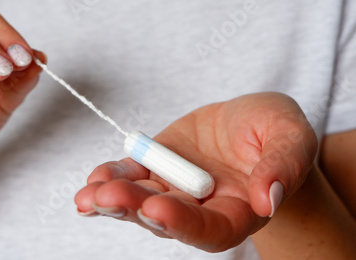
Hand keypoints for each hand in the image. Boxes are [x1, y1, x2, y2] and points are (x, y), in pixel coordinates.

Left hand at [75, 92, 317, 251]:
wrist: (251, 122)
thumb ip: (283, 166)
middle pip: (166, 219)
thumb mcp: (291, 137)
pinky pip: (131, 175)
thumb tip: (266, 199)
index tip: (156, 209)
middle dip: (135, 208)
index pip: (210, 230)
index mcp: (238, 211)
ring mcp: (175, 188)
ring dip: (113, 197)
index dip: (183, 224)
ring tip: (89, 194)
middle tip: (106, 197)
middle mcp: (201, 208)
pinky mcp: (157, 167)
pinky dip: (111, 177)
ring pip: (141, 201)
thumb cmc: (276, 132)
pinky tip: (94, 179)